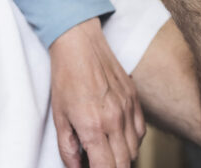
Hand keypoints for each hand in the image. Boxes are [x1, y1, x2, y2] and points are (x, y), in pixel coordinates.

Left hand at [49, 19, 144, 167]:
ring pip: (135, 150)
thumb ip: (67, 147)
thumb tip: (74, 167)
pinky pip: (141, 132)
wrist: (79, 44)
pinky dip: (133, 141)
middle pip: (124, 164)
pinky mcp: (135, 99)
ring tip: (107, 152)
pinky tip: (119, 137)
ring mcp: (128, 109)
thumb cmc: (66, 76)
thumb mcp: (58, 115)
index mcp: (93, 126)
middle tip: (98, 162)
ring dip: (123, 157)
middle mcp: (115, 120)